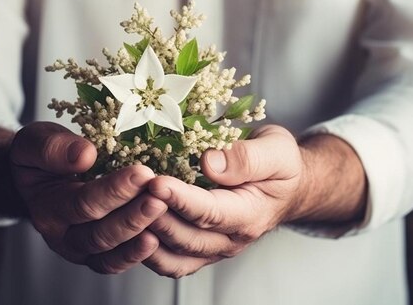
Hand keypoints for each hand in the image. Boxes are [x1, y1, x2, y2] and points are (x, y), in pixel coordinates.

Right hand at [10, 122, 167, 273]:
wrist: (34, 179)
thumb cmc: (40, 157)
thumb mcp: (36, 142)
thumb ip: (53, 148)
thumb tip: (85, 155)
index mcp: (46, 207)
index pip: (83, 203)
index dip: (114, 190)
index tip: (142, 173)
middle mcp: (61, 236)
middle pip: (99, 234)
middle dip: (132, 216)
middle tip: (160, 197)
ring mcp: (79, 249)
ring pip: (109, 253)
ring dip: (138, 234)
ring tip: (162, 213)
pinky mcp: (95, 255)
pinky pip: (115, 262)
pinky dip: (137, 254)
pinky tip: (159, 238)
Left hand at [143, 125, 365, 277]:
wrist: (290, 188)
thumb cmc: (281, 166)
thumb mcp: (276, 151)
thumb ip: (247, 158)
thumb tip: (209, 162)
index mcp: (250, 215)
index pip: (210, 212)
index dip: (180, 200)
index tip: (155, 183)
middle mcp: (230, 240)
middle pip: (185, 238)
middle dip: (154, 216)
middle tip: (129, 192)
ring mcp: (214, 249)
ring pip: (173, 257)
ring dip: (145, 237)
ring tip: (122, 209)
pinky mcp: (200, 250)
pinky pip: (170, 261)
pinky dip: (146, 250)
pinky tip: (129, 227)